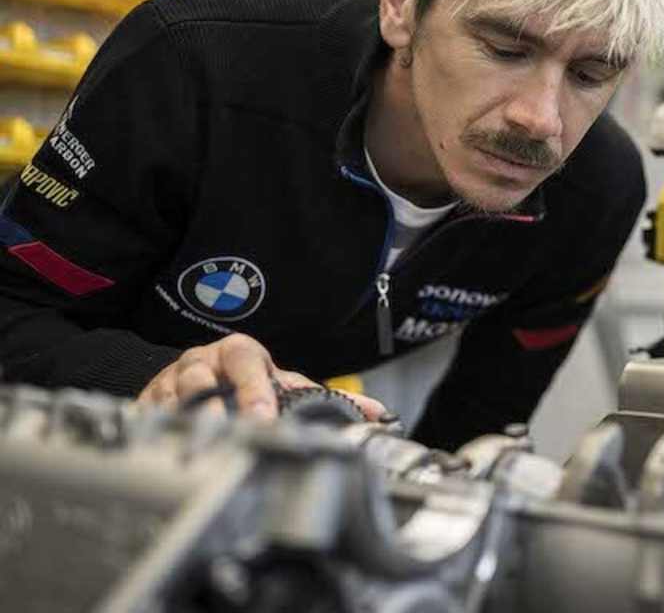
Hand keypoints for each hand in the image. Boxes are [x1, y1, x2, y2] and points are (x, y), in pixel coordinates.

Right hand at [137, 333, 386, 420]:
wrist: (208, 378)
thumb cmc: (252, 383)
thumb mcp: (288, 386)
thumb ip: (328, 398)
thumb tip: (380, 414)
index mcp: (241, 353)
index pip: (246, 363)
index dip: (254, 389)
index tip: (263, 417)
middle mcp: (204, 360)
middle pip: (201, 374)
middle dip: (213, 403)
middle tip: (227, 431)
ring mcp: (173, 378)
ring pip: (171, 394)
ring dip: (184, 419)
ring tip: (197, 443)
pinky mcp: (149, 397)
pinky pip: (148, 411)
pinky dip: (156, 429)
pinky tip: (166, 446)